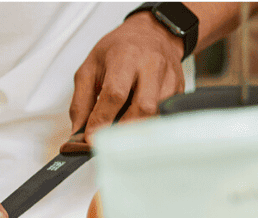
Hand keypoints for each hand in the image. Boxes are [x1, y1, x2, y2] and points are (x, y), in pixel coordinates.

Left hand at [70, 11, 185, 143]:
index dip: (102, 120)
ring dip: (134, 131)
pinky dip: (146, 126)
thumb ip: (80, 102)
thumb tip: (78, 134)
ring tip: (118, 133)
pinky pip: (163, 116)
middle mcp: (152, 66)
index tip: (90, 139)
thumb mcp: (90, 68)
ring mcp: (170, 78)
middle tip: (105, 143)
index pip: (115, 94)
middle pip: (142, 109)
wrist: (152, 33)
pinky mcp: (180, 90)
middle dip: (121, 131)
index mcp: (126, 56)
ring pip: (156, 116)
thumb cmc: (118, 50)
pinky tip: (134, 124)